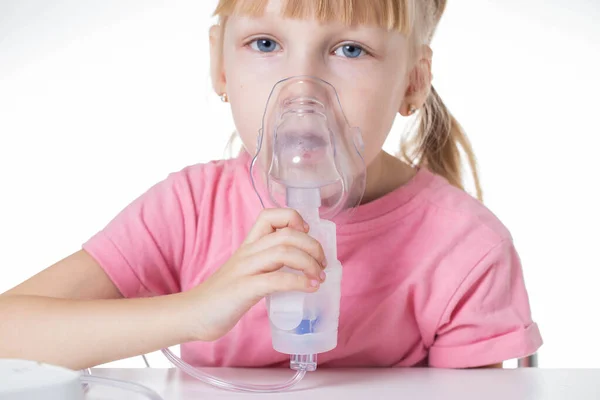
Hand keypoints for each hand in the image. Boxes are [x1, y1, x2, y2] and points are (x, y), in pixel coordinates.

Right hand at [184, 208, 326, 341]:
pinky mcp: (244, 289)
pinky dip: (299, 282)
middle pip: (287, 234)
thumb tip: (298, 267)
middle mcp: (248, 252)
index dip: (294, 218)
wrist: (193, 315)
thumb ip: (266, 264)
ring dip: (309, 262)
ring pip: (284, 251)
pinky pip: (277, 279)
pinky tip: (310, 288)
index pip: (270, 215)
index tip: (307, 234)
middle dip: (313, 246)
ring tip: (319, 277)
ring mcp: (245, 269)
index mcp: (248, 245)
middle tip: (322, 263)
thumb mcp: (246, 271)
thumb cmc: (223, 296)